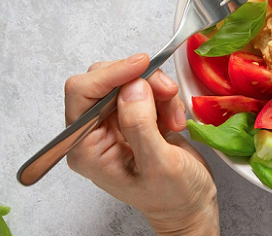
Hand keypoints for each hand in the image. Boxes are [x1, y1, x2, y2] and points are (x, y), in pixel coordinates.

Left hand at [64, 53, 218, 235]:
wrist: (190, 206)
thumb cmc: (172, 197)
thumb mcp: (158, 165)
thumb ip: (140, 125)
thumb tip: (132, 86)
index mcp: (87, 148)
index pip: (82, 93)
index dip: (110, 74)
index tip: (140, 66)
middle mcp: (95, 133)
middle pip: (104, 81)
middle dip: (140, 81)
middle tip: (167, 92)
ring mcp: (114, 124)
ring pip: (128, 81)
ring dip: (157, 92)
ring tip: (173, 119)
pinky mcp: (134, 118)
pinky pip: (145, 90)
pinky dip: (164, 98)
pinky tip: (173, 122)